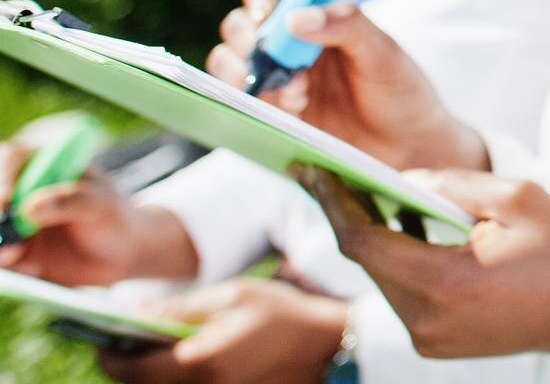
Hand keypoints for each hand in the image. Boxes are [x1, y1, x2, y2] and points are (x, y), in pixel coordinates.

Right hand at [0, 141, 194, 284]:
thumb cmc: (114, 218)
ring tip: (17, 255)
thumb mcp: (101, 205)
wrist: (120, 255)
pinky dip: (10, 263)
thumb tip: (30, 207)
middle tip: (2, 233)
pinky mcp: (14, 250)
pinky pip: (2, 258)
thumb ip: (71, 202)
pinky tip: (35, 268)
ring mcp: (14, 221)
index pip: (12, 157)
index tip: (7, 199)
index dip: (4, 175)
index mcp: (45, 164)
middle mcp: (22, 190)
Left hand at [95, 279, 347, 383]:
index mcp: (199, 362)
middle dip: (124, 366)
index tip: (102, 338)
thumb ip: (180, 306)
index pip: (131, 369)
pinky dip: (172, 380)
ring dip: (147, 375)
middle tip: (120, 343)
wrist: (327, 343)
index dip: (109, 354)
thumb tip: (135, 310)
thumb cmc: (281, 311)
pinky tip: (181, 361)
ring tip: (149, 351)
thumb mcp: (232, 295)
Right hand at [209, 0, 483, 171]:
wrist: (407, 147)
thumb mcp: (384, 52)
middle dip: (250, 41)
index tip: (267, 15)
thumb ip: (348, 25)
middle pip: (239, 25)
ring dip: (254, 74)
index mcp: (316, 13)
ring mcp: (277, 77)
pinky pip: (242, 100)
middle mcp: (289, 41)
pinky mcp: (273, 111)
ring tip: (298, 94)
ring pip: (230, 62)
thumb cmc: (401, 89)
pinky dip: (259, 102)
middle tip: (282, 63)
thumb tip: (297, 18)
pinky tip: (294, 110)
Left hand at [296, 165, 549, 365]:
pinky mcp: (438, 343)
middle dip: (353, 215)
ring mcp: (431, 338)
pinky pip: (404, 294)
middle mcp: (427, 319)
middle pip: (368, 261)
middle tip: (335, 174)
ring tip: (369, 194)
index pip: (364, 243)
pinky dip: (401, 260)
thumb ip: (455, 184)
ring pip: (384, 278)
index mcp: (445, 282)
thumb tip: (403, 180)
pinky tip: (409, 228)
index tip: (313, 172)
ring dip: (379, 237)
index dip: (334, 203)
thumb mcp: (521, 197)